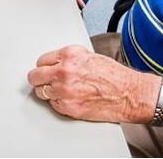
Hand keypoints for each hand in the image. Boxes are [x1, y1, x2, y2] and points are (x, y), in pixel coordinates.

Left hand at [27, 45, 158, 122]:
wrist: (128, 93)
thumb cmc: (115, 76)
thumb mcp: (89, 56)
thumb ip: (69, 58)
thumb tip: (55, 63)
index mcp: (70, 55)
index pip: (41, 60)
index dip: (44, 66)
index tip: (46, 69)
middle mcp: (64, 71)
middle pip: (35, 76)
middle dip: (38, 79)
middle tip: (43, 81)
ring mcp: (64, 91)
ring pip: (41, 92)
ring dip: (48, 92)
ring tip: (60, 90)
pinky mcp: (68, 107)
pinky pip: (53, 105)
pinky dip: (59, 103)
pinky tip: (70, 98)